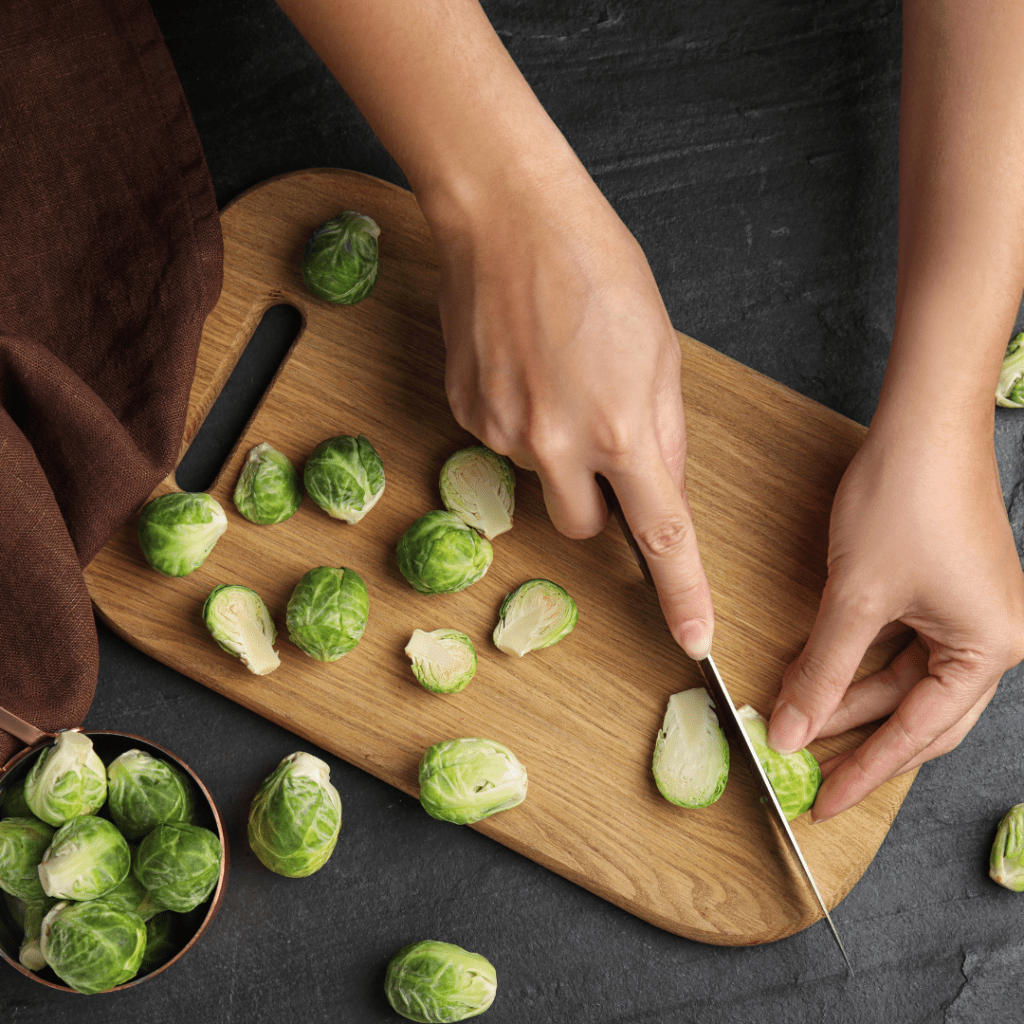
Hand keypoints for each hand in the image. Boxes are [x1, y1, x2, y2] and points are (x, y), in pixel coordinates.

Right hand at [427, 163, 713, 657]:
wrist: (505, 218)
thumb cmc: (595, 266)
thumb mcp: (658, 349)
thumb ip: (661, 430)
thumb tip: (659, 485)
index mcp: (619, 428)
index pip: (659, 533)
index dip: (681, 591)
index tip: (693, 637)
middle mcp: (554, 444)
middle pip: (581, 525)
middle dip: (598, 503)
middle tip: (603, 440)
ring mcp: (501, 431)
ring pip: (540, 476)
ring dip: (557, 448)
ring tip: (559, 372)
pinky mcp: (466, 412)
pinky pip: (503, 441)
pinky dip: (522, 418)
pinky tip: (525, 365)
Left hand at [767, 414, 1023, 819]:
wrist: (922, 423)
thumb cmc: (904, 502)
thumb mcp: (856, 598)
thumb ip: (824, 672)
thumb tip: (791, 730)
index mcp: (988, 651)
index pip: (916, 734)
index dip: (864, 770)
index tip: (822, 802)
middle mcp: (989, 638)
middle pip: (916, 713)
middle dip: (858, 739)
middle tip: (805, 769)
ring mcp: (969, 613)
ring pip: (902, 679)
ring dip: (850, 697)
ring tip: (796, 719)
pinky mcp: (943, 589)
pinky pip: (899, 644)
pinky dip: (857, 660)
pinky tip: (815, 673)